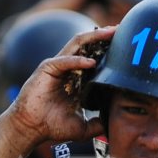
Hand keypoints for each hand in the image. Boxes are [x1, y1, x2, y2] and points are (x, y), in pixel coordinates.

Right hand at [2, 26, 113, 148]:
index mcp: (77, 78)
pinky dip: (78, 60)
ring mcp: (58, 66)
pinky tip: (91, 62)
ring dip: (94, 37)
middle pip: (89, 45)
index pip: (96, 57)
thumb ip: (97, 124)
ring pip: (78, 44)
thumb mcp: (82, 127)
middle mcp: (69, 68)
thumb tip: (112, 125)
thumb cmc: (52, 125)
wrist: (31, 127)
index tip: (126, 45)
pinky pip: (65, 60)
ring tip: (111, 33)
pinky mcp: (47, 68)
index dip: (109, 50)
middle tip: (122, 30)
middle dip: (105, 36)